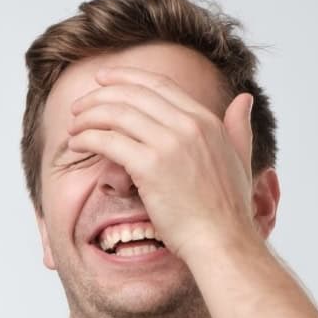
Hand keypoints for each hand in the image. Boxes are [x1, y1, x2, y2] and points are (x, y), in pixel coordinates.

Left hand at [67, 66, 261, 260]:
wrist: (222, 240)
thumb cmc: (228, 209)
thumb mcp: (239, 159)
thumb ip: (238, 127)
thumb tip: (244, 100)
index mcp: (206, 120)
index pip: (159, 85)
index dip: (127, 78)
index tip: (104, 80)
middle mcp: (189, 125)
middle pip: (133, 95)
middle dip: (100, 95)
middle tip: (80, 105)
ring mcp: (169, 144)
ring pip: (117, 114)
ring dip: (88, 116)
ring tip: (73, 125)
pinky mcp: (150, 166)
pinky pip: (109, 141)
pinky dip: (87, 138)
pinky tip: (75, 143)